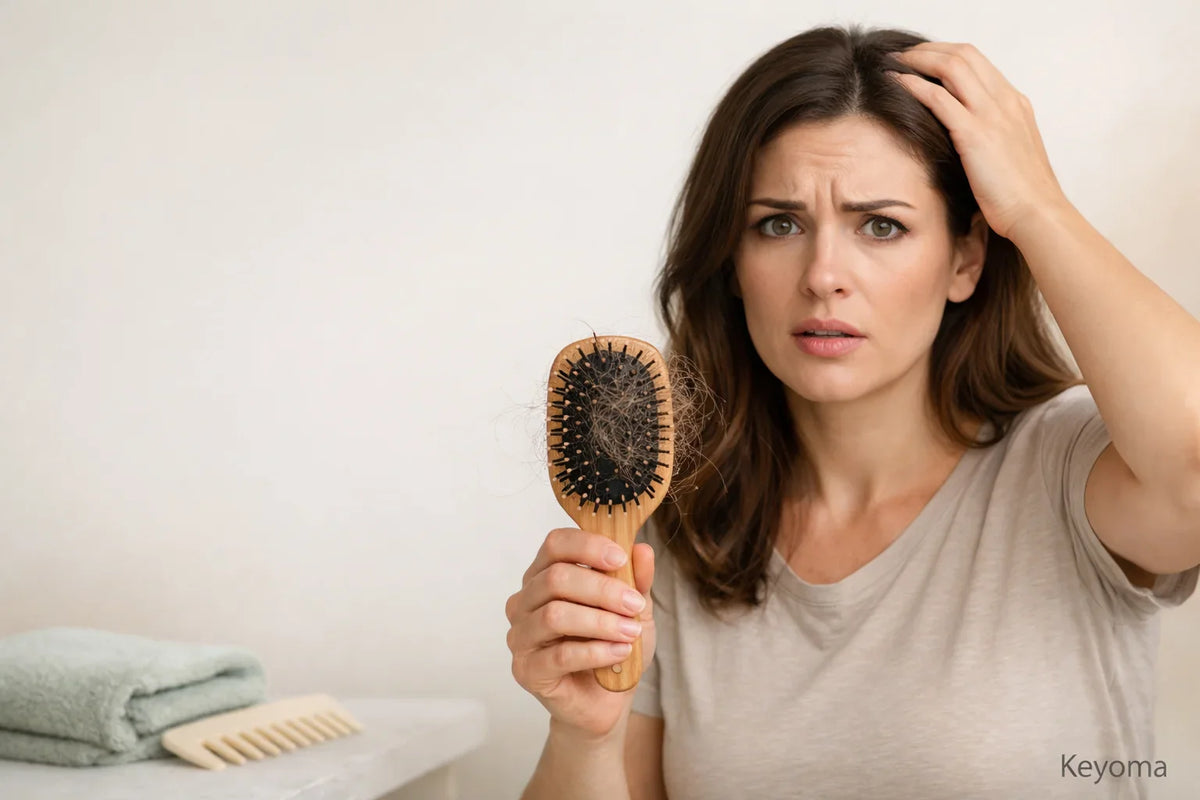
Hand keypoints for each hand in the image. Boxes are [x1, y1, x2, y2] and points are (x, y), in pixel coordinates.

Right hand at [505, 528, 656, 740]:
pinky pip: (560, 655)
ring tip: (630, 632)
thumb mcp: (635, 608)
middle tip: (633, 604)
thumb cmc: (613, 646)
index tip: (620, 558)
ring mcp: (521, 636)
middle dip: (601, 590)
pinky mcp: (526, 670)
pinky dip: (596, 651)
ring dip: (600, 622)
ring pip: (555, 615)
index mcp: (545, 576)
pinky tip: (620, 652)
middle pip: (555, 579)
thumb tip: (642, 550)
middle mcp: (525, 602)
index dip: (587, 546)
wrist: (606, 702)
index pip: (555, 544)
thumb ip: (637, 579)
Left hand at [885, 42, 1069, 239]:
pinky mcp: (975, 134)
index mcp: (1015, 104)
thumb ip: (992, 137)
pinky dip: (915, 84)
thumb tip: (965, 140)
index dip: (947, 54)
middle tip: (902, 55)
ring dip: (919, 59)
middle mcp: (1005, 101)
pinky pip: (939, 98)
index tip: (923, 60)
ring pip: (952, 66)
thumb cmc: (1022, 195)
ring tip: (894, 62)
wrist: (1037, 214)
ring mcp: (992, 115)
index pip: (978, 62)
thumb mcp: (1010, 155)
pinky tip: (897, 82)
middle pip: (964, 55)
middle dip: (929, 50)